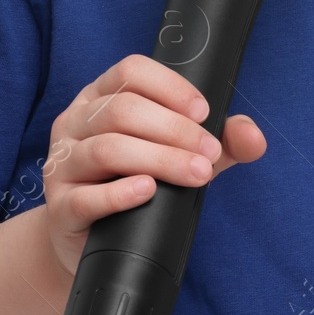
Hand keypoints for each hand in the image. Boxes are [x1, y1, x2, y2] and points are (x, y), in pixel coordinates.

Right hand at [43, 54, 266, 279]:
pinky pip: (86, 197)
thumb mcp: (181, 156)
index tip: (205, 112)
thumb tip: (254, 137)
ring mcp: (62, 165)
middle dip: (175, 131)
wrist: (92, 243)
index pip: (131, 71)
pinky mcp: (60, 208)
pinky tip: (149, 191)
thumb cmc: (139, 186)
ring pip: (107, 148)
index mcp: (101, 97)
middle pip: (122, 110)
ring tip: (197, 174)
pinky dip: (120, 193)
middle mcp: (75, 123)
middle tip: (211, 154)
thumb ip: (221, 143)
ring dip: (160, 159)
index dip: (170, 87)